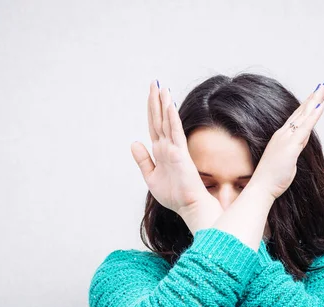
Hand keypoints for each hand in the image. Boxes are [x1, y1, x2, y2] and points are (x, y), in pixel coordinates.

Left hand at [130, 80, 221, 231]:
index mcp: (161, 151)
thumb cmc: (174, 195)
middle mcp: (168, 146)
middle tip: (154, 83)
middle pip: (160, 119)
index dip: (152, 109)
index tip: (151, 94)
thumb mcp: (150, 177)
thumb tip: (134, 142)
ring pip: (168, 122)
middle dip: (156, 101)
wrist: (189, 206)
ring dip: (164, 104)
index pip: (154, 125)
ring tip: (162, 87)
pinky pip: (175, 132)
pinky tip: (169, 105)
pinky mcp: (181, 154)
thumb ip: (143, 160)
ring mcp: (175, 148)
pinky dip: (172, 118)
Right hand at [250, 81, 323, 199]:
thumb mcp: (287, 159)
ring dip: (315, 101)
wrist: (261, 187)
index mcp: (282, 136)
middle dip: (314, 97)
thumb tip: (301, 141)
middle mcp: (283, 134)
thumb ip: (295, 147)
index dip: (308, 105)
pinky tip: (320, 106)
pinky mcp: (290, 147)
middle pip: (302, 111)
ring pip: (304, 115)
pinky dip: (312, 117)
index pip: (298, 117)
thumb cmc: (272, 177)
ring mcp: (286, 139)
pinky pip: (304, 128)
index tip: (317, 95)